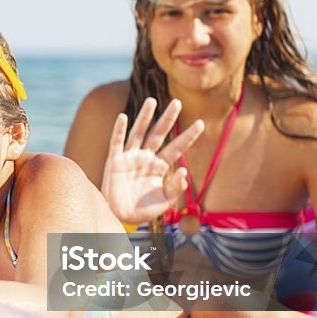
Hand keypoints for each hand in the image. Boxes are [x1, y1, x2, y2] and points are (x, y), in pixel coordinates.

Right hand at [101, 97, 203, 224]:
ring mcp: (130, 157)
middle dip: (168, 118)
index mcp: (160, 166)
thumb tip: (184, 172)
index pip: (176, 148)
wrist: (121, 217)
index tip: (201, 123)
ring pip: (139, 132)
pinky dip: (119, 130)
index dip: (188, 136)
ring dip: (144, 117)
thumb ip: (175, 187)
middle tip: (177, 102)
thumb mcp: (164, 201)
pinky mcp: (115, 161)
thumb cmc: (143, 210)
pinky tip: (123, 116)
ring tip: (152, 100)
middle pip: (159, 133)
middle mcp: (146, 158)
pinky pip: (117, 142)